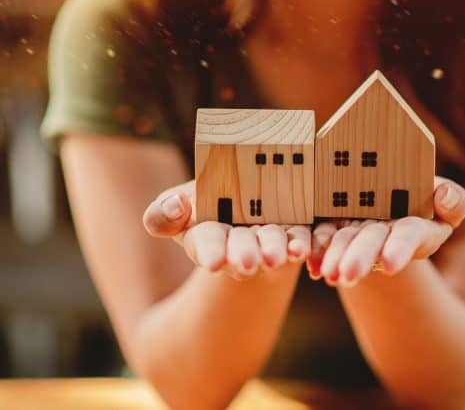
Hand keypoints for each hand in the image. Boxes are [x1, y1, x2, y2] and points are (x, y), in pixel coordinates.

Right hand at [142, 180, 310, 279]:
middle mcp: (238, 243)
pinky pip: (298, 239)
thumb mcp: (175, 205)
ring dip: (274, 251)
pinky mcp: (293, 231)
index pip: (206, 244)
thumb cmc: (201, 205)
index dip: (210, 251)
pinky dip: (300, 245)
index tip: (214, 261)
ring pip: (272, 245)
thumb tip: (175, 207)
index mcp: (205, 236)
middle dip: (244, 254)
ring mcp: (267, 239)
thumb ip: (162, 215)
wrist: (241, 202)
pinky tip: (301, 250)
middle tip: (248, 262)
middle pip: (241, 248)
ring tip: (276, 258)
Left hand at [307, 177, 464, 286]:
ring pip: (346, 244)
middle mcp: (386, 233)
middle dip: (360, 258)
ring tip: (326, 274)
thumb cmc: (425, 195)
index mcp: (413, 227)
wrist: (388, 195)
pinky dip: (317, 251)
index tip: (389, 264)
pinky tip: (311, 264)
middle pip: (372, 243)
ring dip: (335, 259)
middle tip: (346, 275)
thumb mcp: (444, 198)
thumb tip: (444, 198)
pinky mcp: (336, 227)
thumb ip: (454, 200)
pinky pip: (324, 238)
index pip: (408, 237)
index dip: (399, 250)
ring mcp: (360, 232)